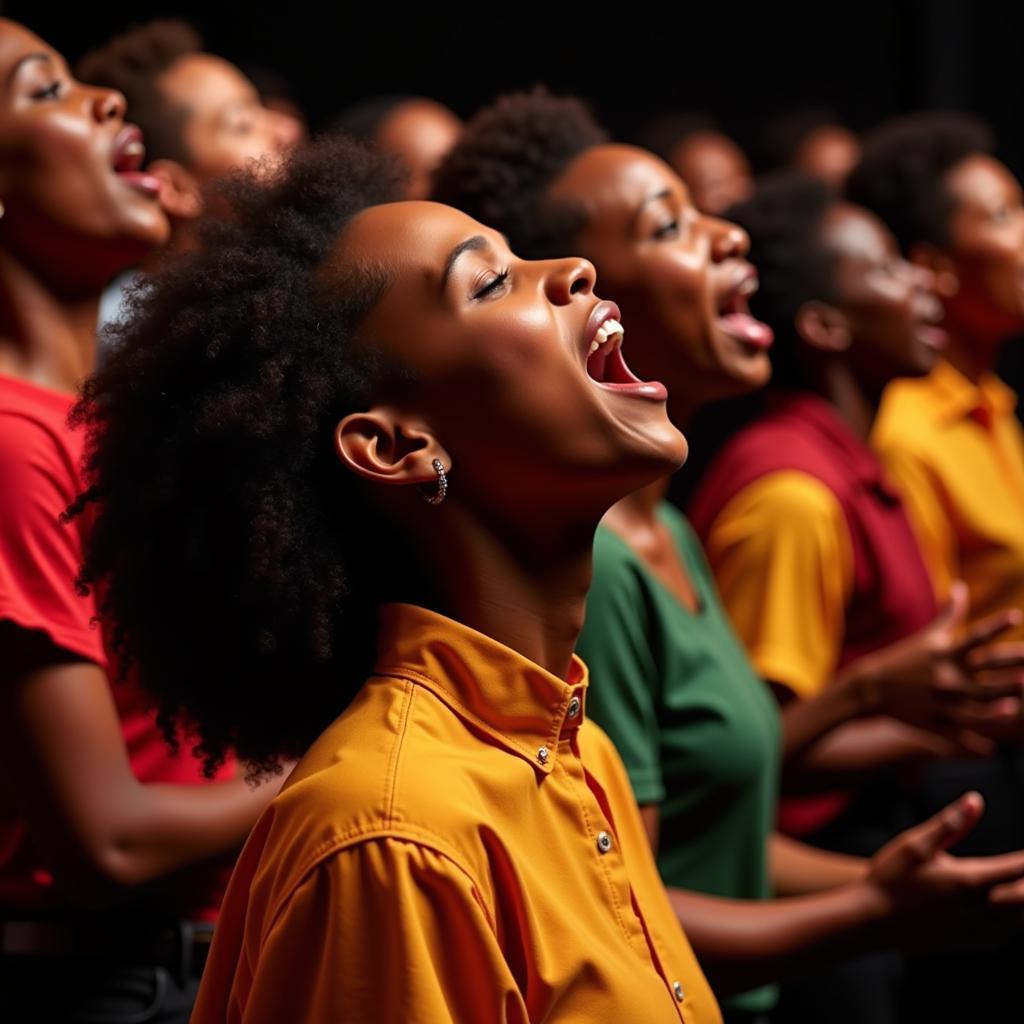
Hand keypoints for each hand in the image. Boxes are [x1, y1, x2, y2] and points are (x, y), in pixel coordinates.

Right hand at [842, 581, 1023, 741]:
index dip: (996, 626)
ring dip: (995, 704)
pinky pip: (957, 732)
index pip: (975, 636)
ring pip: (974, 703)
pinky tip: (992, 748)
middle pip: (983, 669)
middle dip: (1008, 666)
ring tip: (1015, 705)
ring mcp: (941, 699)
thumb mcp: (928, 636)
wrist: (871, 687)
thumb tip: (961, 586)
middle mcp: (946, 674)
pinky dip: (974, 742)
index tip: (1016, 616)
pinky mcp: (935, 720)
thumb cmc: (904, 658)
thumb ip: (950, 614)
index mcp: (945, 653)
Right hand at [865, 791, 1023, 950]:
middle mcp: (980, 908)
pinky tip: (1009, 907)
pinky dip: (1015, 917)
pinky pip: (1007, 932)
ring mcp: (978, 929)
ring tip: (1020, 883)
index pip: (1018, 868)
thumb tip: (975, 801)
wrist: (872, 920)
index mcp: (969, 881)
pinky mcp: (971, 941)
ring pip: (1020, 918)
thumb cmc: (890, 879)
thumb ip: (949, 823)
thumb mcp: (914, 844)